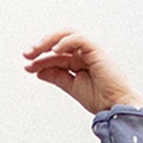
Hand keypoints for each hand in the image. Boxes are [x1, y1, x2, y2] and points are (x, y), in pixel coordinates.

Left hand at [24, 30, 142, 114]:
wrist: (115, 106)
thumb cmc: (99, 99)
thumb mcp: (71, 87)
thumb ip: (56, 77)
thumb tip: (38, 71)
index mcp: (78, 63)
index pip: (56, 56)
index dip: (40, 60)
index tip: (27, 66)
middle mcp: (84, 55)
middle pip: (59, 43)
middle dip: (42, 46)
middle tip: (27, 55)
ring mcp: (90, 51)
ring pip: (67, 35)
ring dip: (50, 40)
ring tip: (36, 50)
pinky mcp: (96, 51)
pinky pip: (79, 39)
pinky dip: (66, 42)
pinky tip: (54, 50)